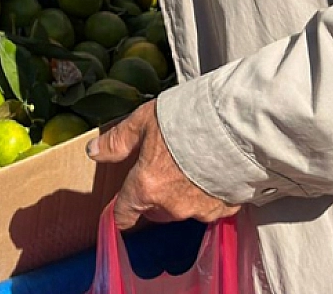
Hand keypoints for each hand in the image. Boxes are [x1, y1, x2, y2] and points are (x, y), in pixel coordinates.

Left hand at [87, 101, 239, 230]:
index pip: (125, 214)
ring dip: (184, 193)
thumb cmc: (189, 119)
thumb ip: (118, 140)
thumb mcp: (144, 121)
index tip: (122, 210)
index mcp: (146, 187)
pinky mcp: (227, 208)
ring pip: (184, 209)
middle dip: (154, 196)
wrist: (238, 125)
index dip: (121, 213)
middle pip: (155, 212)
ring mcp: (201, 210)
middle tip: (163, 168)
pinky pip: (213, 206)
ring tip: (193, 165)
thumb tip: (94, 152)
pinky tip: (216, 172)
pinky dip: (211, 193)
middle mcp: (172, 206)